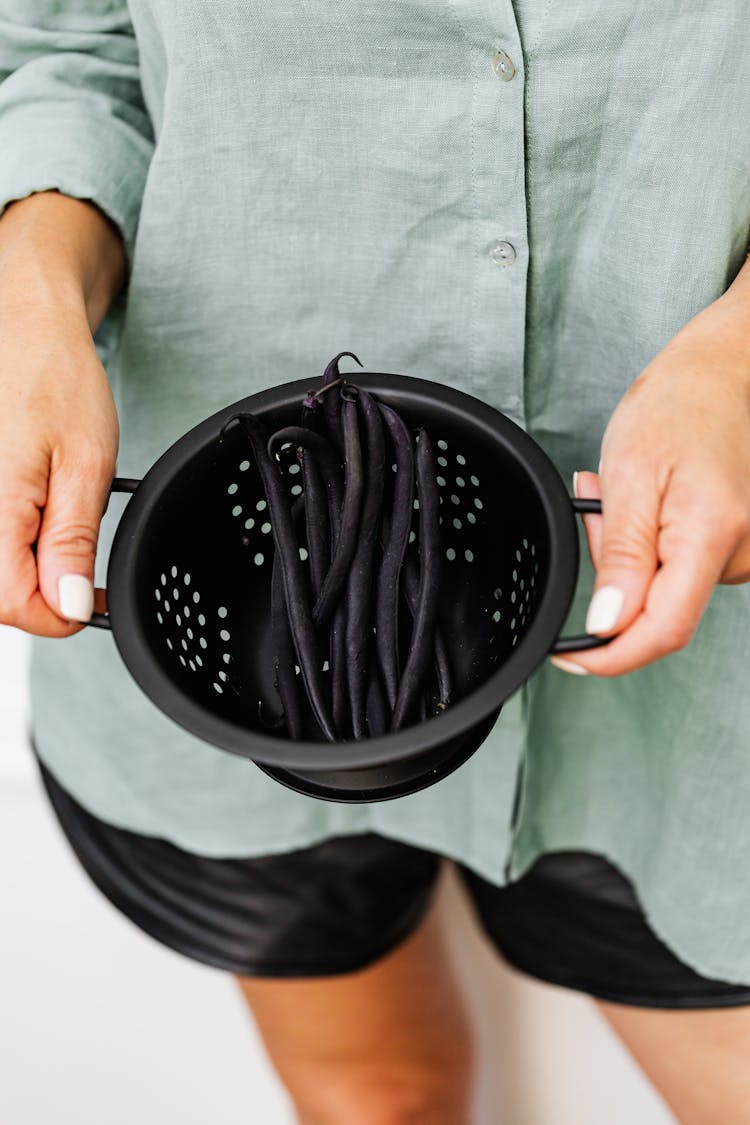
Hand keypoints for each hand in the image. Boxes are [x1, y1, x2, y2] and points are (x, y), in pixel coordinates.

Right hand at [0, 295, 118, 635]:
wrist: (22, 326)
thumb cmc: (55, 378)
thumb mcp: (86, 463)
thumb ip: (72, 540)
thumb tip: (71, 605)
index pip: (16, 607)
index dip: (64, 613)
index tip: (94, 596)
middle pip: (2, 597)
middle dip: (47, 588)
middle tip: (80, 548)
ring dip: (31, 565)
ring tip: (56, 516)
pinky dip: (17, 541)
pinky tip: (36, 511)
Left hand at [549, 287, 749, 676]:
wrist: (724, 372)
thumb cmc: (679, 406)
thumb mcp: (629, 475)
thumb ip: (619, 556)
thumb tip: (609, 622)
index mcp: (712, 534)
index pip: (661, 631)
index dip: (611, 655)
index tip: (571, 657)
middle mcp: (744, 552)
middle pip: (658, 609)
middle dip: (612, 576)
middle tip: (597, 504)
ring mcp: (749, 550)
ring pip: (669, 588)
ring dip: (631, 555)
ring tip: (628, 490)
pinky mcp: (744, 545)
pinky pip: (686, 567)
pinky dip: (655, 544)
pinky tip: (653, 501)